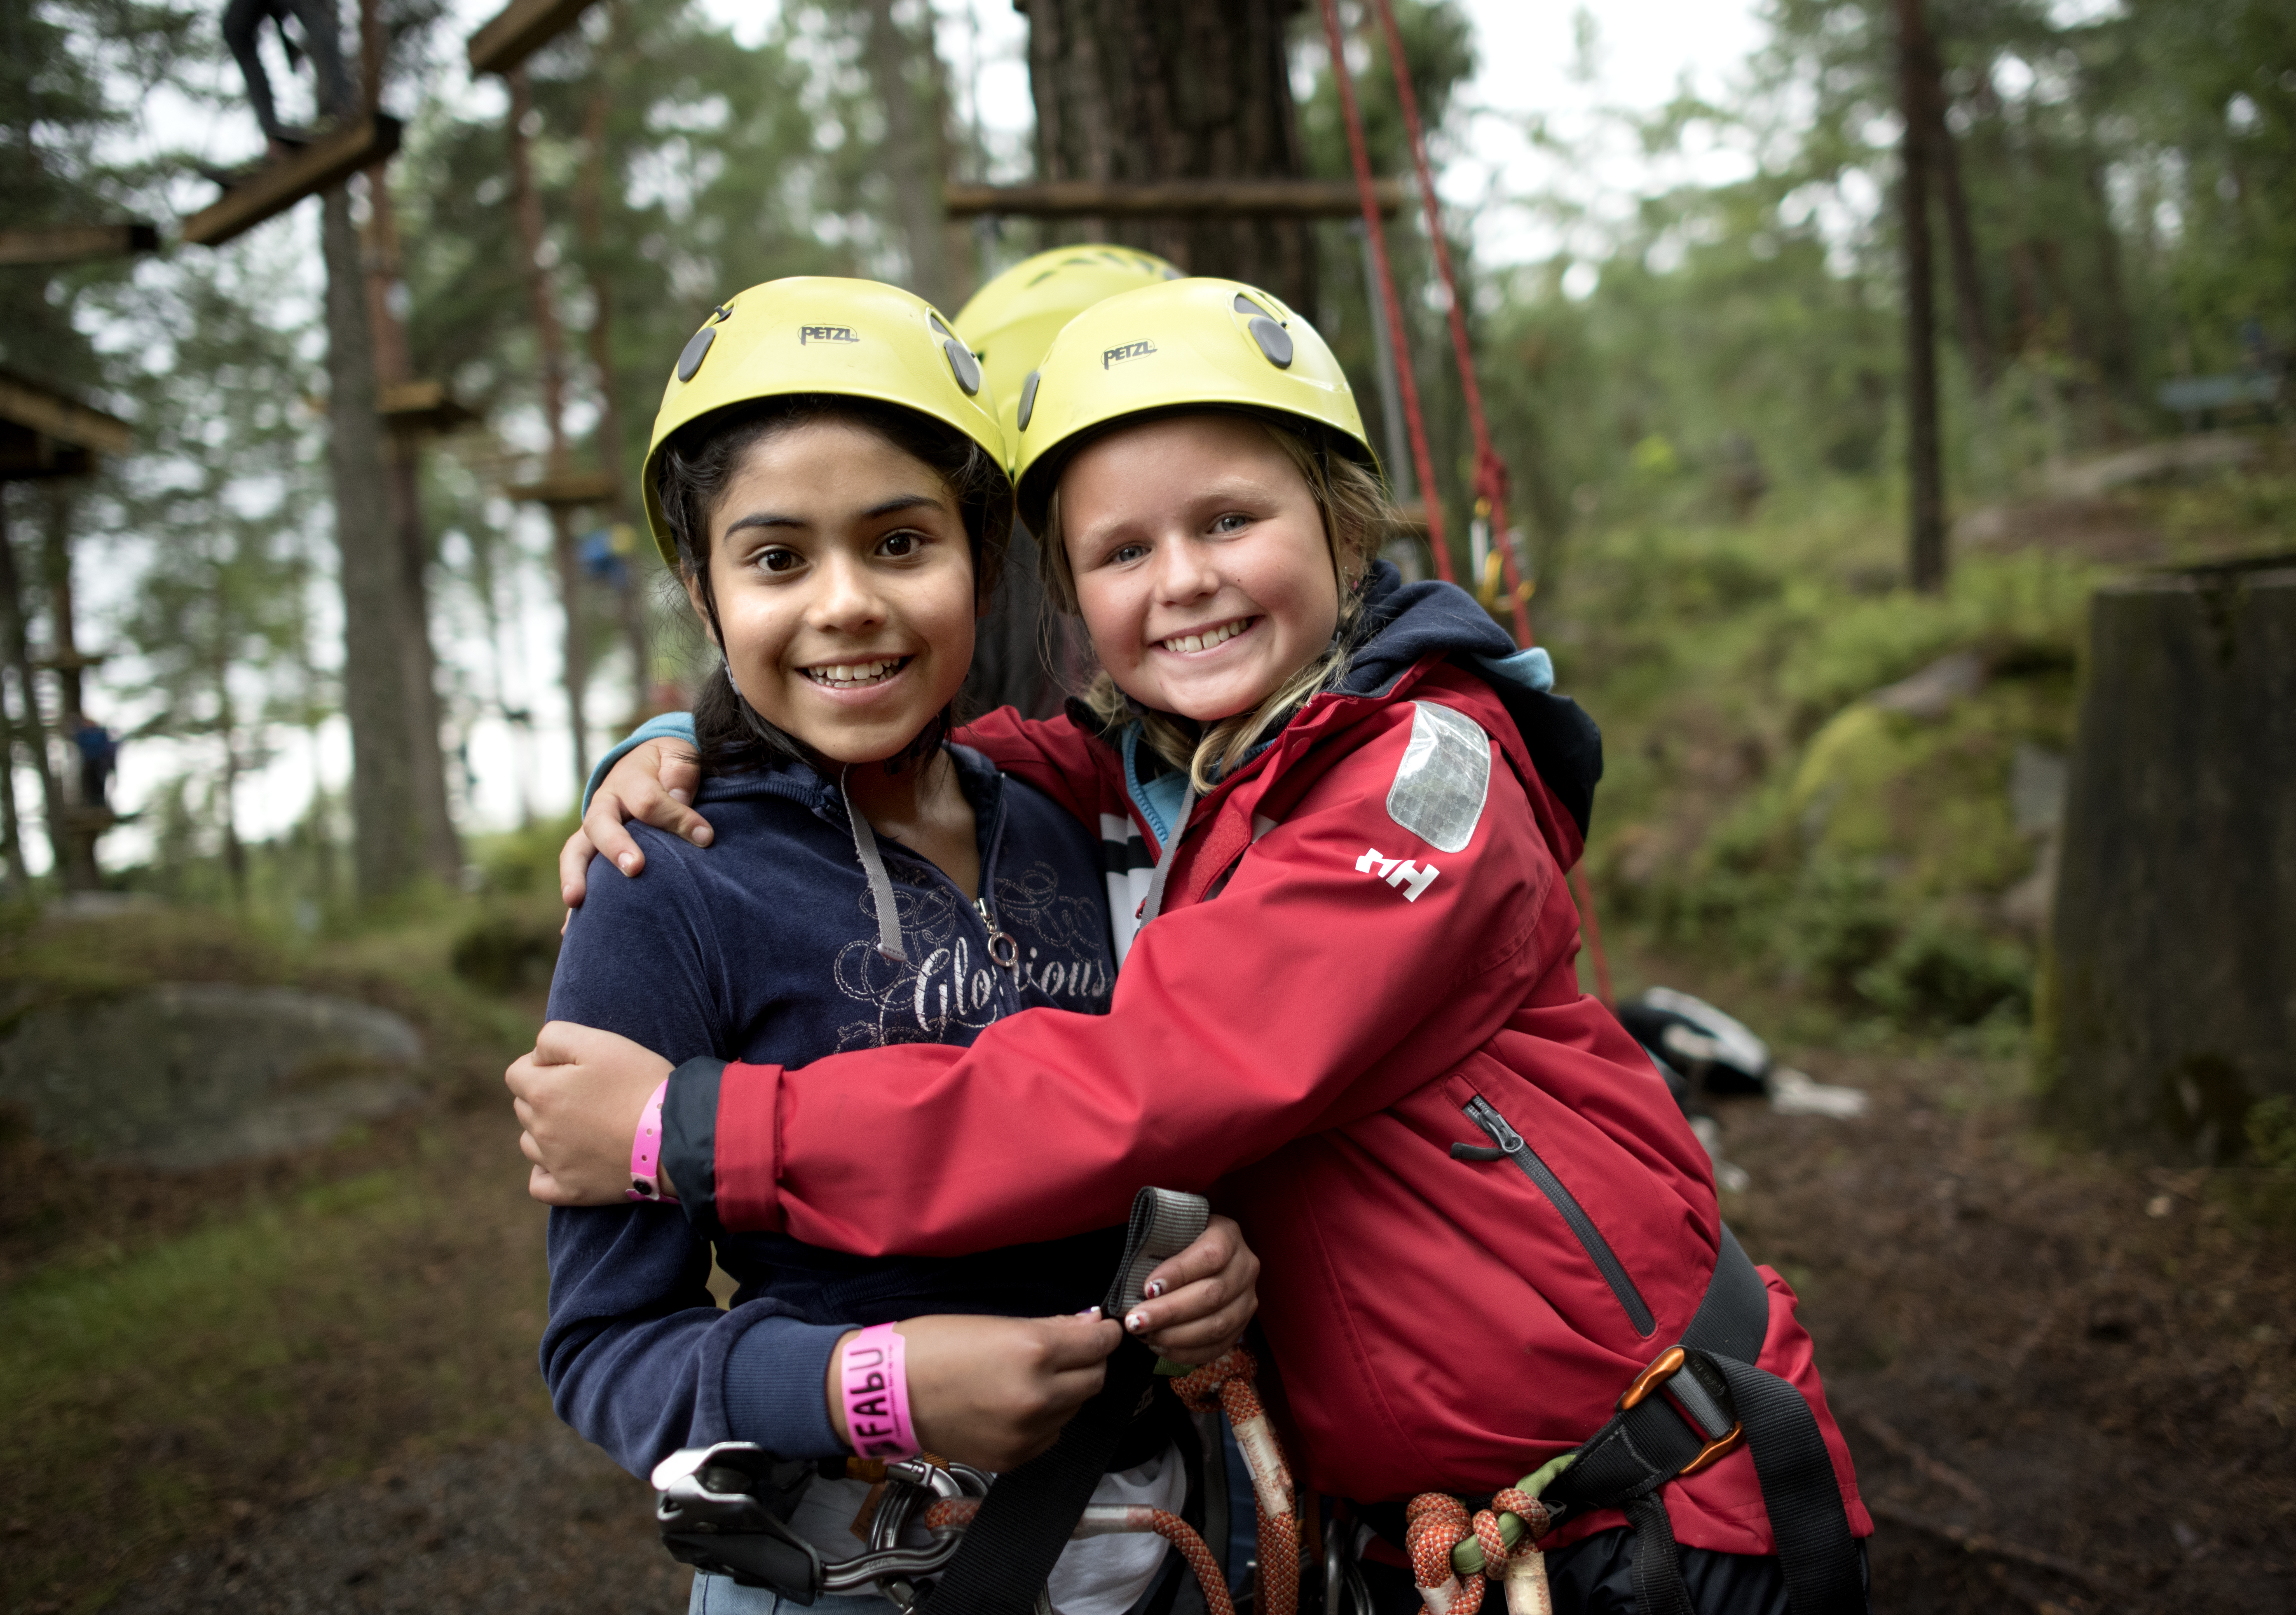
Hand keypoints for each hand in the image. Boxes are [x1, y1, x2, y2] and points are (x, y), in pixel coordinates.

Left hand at [509, 1021, 674, 1204]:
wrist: (675, 1133)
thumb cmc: (640, 1083)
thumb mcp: (600, 1042)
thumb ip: (555, 1038)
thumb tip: (535, 1055)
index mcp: (543, 1093)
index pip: (517, 1073)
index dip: (543, 1064)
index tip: (577, 1067)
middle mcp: (541, 1130)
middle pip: (525, 1106)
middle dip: (547, 1094)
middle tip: (590, 1092)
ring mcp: (555, 1164)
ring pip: (530, 1142)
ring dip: (546, 1130)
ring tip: (585, 1124)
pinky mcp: (572, 1191)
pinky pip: (539, 1184)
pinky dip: (546, 1172)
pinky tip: (566, 1160)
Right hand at [559, 738, 711, 908]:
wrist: (645, 765)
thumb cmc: (668, 766)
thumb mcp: (679, 757)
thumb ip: (680, 773)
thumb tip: (679, 798)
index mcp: (629, 780)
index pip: (649, 801)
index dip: (677, 818)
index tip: (705, 837)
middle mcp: (605, 805)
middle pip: (601, 824)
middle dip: (615, 847)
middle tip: (634, 868)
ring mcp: (594, 831)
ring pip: (577, 851)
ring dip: (576, 875)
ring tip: (576, 901)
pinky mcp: (592, 852)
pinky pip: (578, 875)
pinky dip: (575, 900)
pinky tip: (571, 932)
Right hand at [827, 1313, 1123, 1471]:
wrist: (888, 1392)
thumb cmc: (935, 1346)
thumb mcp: (996, 1324)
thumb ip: (1050, 1329)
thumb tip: (1088, 1325)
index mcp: (1034, 1351)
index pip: (1098, 1344)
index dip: (1104, 1333)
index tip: (1102, 1330)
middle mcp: (1038, 1395)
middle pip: (1094, 1379)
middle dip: (1089, 1362)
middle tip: (1071, 1352)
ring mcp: (1027, 1432)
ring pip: (1073, 1409)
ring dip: (1065, 1393)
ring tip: (1033, 1379)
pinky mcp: (1014, 1457)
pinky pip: (1050, 1435)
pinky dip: (1044, 1420)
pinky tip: (1017, 1405)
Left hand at [1121, 1215, 1259, 1364]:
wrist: (1196, 1257)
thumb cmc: (1174, 1241)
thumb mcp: (1168, 1231)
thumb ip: (1155, 1245)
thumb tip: (1137, 1277)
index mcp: (1228, 1235)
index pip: (1210, 1255)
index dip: (1179, 1273)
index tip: (1147, 1288)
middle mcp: (1245, 1267)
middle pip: (1213, 1294)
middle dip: (1170, 1312)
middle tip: (1136, 1321)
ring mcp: (1247, 1299)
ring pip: (1217, 1325)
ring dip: (1176, 1336)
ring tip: (1145, 1336)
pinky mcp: (1242, 1326)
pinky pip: (1218, 1346)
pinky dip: (1187, 1351)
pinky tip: (1160, 1347)